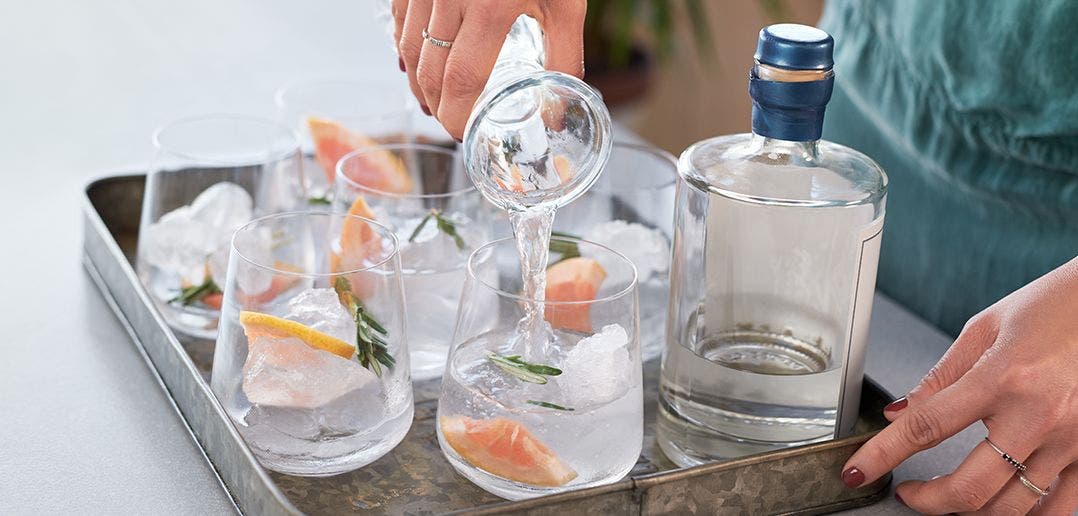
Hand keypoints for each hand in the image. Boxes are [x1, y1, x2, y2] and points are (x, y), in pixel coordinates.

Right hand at [390, 0, 585, 139]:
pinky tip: (418, 66)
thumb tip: (558, 109)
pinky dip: (406, 49)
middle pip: (429, 70)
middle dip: (437, 106)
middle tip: (454, 125)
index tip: (464, 133)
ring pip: (408, 47)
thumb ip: (563, 55)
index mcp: (490, 5)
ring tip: (435, 104)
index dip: (458, 115)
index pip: (463, 79)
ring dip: (419, 83)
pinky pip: (400, 19)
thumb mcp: (565, 1)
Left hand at [841, 257, 1077, 513]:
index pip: (925, 427)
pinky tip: (1004, 505)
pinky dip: (1027, 515)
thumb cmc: (1058, 306)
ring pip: (1012, 507)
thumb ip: (940, 376)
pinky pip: (1061, 508)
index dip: (882, 455)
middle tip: (909, 493)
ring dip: (971, 510)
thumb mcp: (987, 327)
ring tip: (952, 496)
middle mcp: (1039, 413)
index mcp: (1002, 375)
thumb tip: (898, 413)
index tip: (856, 471)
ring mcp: (1073, 439)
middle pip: (970, 486)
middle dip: (928, 500)